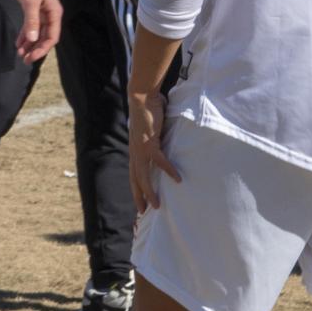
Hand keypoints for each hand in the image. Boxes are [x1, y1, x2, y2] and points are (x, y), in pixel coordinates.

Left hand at [11, 0, 62, 63]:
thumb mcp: (30, 1)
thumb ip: (31, 20)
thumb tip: (33, 39)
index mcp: (54, 13)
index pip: (52, 37)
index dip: (43, 49)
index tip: (32, 57)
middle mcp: (50, 14)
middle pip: (44, 37)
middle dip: (36, 49)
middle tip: (24, 60)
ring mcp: (41, 11)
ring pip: (36, 32)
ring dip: (29, 44)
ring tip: (20, 54)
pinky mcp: (32, 8)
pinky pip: (30, 25)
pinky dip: (25, 34)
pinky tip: (18, 43)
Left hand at [128, 89, 180, 213]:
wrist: (142, 98)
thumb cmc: (148, 111)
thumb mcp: (152, 129)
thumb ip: (157, 137)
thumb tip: (165, 138)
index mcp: (135, 151)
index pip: (133, 174)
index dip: (136, 189)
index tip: (140, 202)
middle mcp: (135, 153)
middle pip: (135, 180)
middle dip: (139, 197)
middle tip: (143, 213)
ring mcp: (141, 149)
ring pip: (143, 177)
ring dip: (150, 193)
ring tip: (157, 206)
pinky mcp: (150, 143)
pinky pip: (160, 161)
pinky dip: (169, 170)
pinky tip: (178, 180)